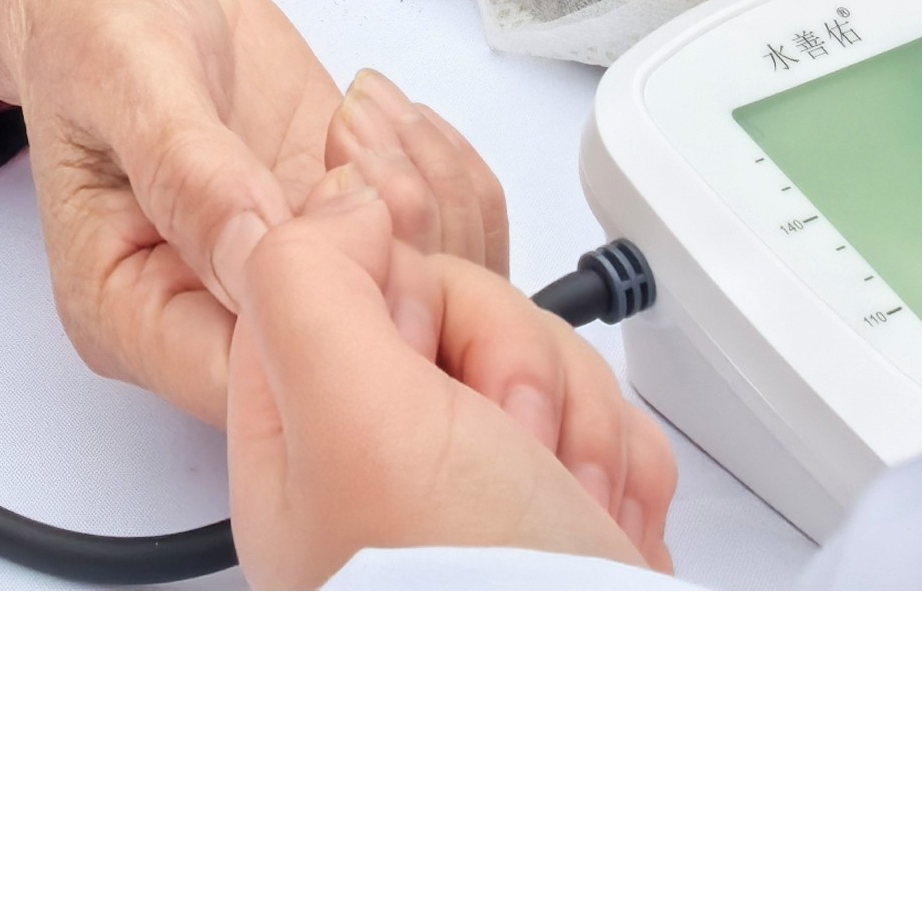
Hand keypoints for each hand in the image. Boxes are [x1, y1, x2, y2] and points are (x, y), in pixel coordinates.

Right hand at [0, 0, 505, 427]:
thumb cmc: (99, 29)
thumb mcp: (126, 75)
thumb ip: (188, 169)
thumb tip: (256, 254)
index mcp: (132, 315)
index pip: (243, 389)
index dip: (319, 323)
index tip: (337, 202)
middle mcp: (215, 321)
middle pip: (344, 374)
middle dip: (392, 263)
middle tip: (371, 155)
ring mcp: (292, 285)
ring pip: (414, 315)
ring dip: (426, 213)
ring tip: (367, 121)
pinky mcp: (346, 239)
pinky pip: (438, 254)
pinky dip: (447, 187)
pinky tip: (390, 119)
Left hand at [218, 164, 675, 588]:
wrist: (609, 720)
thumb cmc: (463, 598)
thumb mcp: (350, 412)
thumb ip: (310, 276)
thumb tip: (341, 201)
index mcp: (301, 437)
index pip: (344, 276)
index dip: (406, 283)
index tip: (434, 333)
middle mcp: (380, 467)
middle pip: (456, 309)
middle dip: (512, 359)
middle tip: (507, 438)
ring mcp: (478, 497)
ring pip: (542, 361)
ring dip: (577, 419)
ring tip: (563, 502)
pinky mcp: (562, 520)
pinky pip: (607, 428)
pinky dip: (621, 470)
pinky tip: (602, 527)